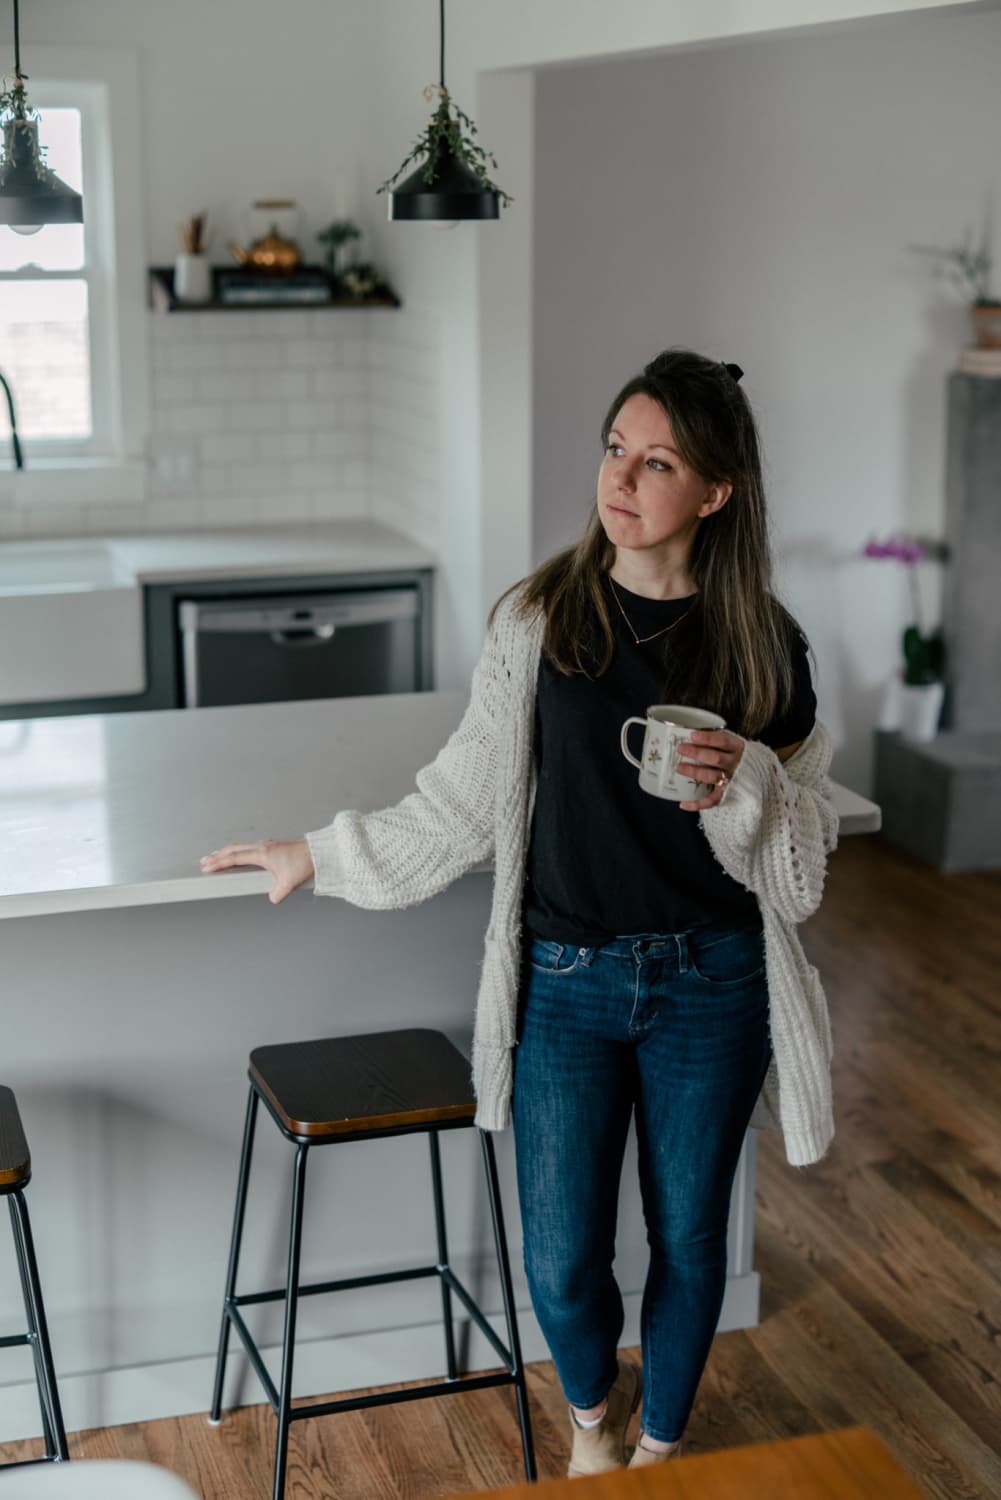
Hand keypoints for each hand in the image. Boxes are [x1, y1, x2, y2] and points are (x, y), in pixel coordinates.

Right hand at [199, 838, 314, 904]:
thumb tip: (271, 899)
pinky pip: (248, 846)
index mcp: (262, 854)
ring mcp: (266, 844)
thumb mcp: (289, 883)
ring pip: (240, 846)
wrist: (317, 852)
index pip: (235, 858)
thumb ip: (278, 894)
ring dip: (226, 852)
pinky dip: (237, 850)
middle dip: (217, 856)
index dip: (219, 863)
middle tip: (204, 862)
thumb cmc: (304, 863)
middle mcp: (262, 846)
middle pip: (233, 849)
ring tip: (216, 857)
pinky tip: (238, 855)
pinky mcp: (271, 845)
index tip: (207, 867)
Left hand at [676, 729, 744, 812]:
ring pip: (712, 776)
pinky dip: (697, 803)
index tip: (692, 735)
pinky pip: (713, 800)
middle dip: (696, 753)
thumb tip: (688, 733)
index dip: (707, 738)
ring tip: (679, 768)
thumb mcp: (732, 744)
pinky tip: (683, 803)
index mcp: (737, 747)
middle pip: (715, 758)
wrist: (757, 774)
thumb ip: (716, 740)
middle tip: (680, 748)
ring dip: (694, 772)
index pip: (723, 740)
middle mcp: (735, 763)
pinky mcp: (727, 794)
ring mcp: (731, 779)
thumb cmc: (735, 755)